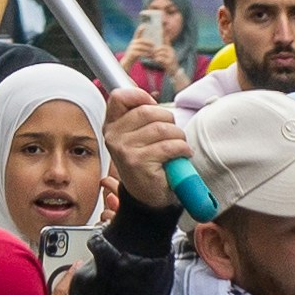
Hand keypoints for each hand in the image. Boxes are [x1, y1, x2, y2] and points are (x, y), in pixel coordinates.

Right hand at [99, 79, 195, 213]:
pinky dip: (182, 149)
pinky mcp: (139, 163)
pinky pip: (169, 146)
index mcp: (112, 127)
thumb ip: (138, 116)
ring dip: (178, 136)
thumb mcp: (137, 138)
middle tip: (173, 133)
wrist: (148, 199)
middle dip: (168, 119)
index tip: (153, 104)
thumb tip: (149, 96)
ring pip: (162, 128)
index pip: (119, 97)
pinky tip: (182, 155)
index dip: (139, 95)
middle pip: (148, 110)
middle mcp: (114, 137)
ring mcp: (125, 150)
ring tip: (178, 146)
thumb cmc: (147, 164)